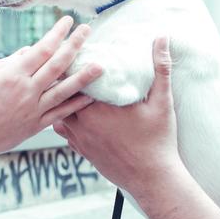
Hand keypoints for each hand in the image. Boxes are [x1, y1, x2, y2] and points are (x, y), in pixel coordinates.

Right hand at [0, 16, 101, 159]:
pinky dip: (77, 105)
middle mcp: (26, 90)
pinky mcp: (36, 125)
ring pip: (65, 90)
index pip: (41, 48)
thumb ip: (8, 63)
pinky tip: (91, 97)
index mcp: (11, 75)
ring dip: (84, 76)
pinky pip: (62, 113)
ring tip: (101, 65)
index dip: (57, 33)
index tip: (67, 21)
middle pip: (57, 64)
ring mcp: (33, 109)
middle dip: (74, 45)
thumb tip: (30, 52)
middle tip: (88, 30)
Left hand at [54, 37, 181, 192]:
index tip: (75, 52)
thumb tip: (162, 38)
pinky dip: (64, 121)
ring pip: (57, 115)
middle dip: (63, 81)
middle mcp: (84, 124)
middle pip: (61, 96)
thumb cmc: (158, 141)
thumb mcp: (162, 101)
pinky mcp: (83, 153)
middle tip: (65, 67)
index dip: (73, 64)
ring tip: (64, 89)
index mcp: (99, 108)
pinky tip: (70, 114)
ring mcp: (81, 140)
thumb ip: (160, 67)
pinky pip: (64, 133)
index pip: (75, 79)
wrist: (152, 180)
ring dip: (61, 102)